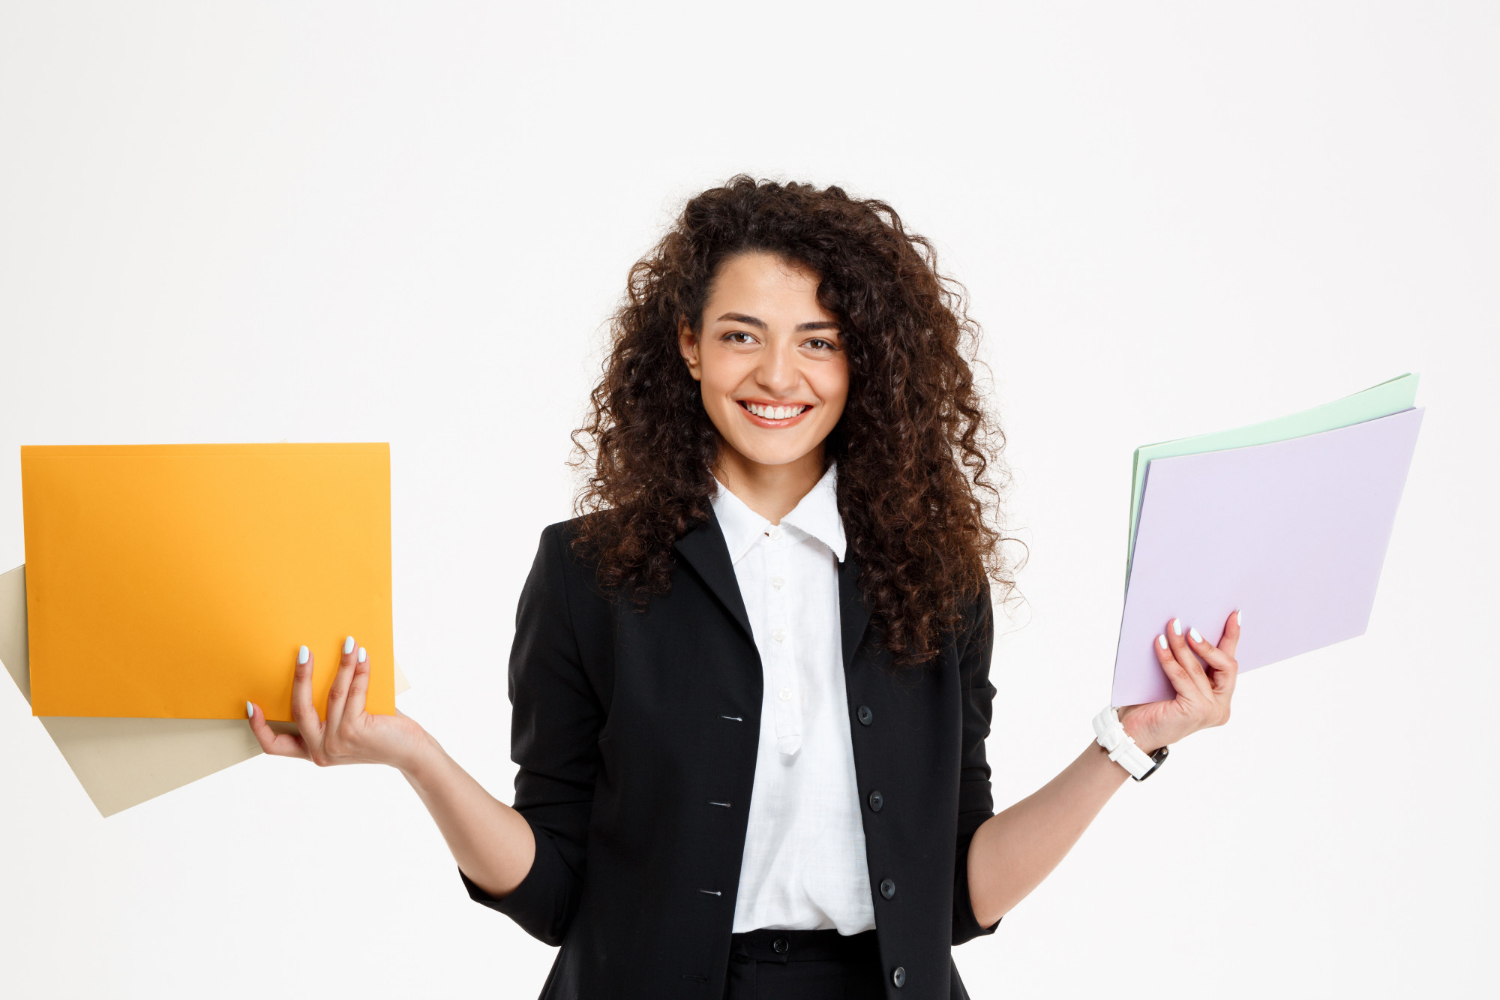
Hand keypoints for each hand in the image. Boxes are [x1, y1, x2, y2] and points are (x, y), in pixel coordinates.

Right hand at [247, 636, 432, 772]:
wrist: (410, 753)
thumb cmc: (380, 735)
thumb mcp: (348, 728)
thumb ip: (332, 712)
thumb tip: (325, 669)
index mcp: (313, 751)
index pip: (275, 747)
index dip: (259, 728)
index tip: (250, 704)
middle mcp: (321, 751)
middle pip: (298, 710)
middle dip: (300, 677)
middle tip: (304, 651)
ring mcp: (337, 742)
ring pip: (331, 695)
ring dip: (341, 665)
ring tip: (347, 643)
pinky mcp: (355, 731)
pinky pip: (353, 693)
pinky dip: (359, 671)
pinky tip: (362, 656)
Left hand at [1117, 610, 1240, 753]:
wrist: (1132, 731)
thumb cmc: (1150, 704)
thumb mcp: (1174, 680)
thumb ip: (1186, 663)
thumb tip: (1183, 627)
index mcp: (1219, 698)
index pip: (1229, 664)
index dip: (1232, 638)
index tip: (1234, 615)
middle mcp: (1220, 707)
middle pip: (1226, 666)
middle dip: (1208, 644)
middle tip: (1190, 627)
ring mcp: (1211, 711)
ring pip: (1199, 669)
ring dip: (1183, 646)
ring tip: (1171, 627)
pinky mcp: (1196, 711)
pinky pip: (1182, 677)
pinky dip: (1170, 659)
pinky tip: (1160, 644)